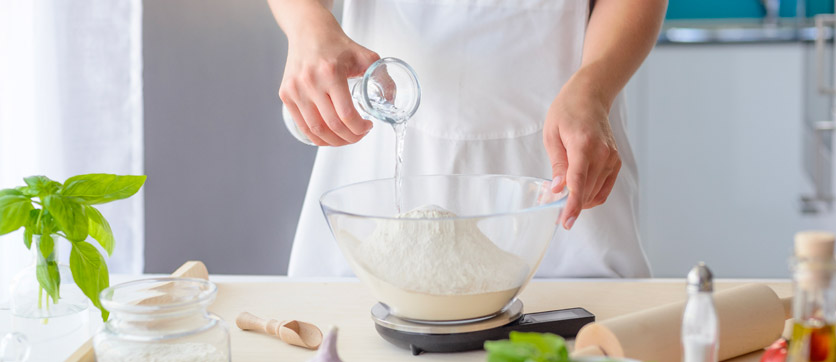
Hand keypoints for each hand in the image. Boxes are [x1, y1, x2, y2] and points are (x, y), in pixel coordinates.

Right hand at [279, 12, 379, 145]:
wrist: (308, 31)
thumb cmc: (336, 44)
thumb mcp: (365, 57)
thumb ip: (382, 78)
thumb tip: (391, 102)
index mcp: (330, 72)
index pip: (346, 114)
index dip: (360, 128)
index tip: (367, 127)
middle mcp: (310, 82)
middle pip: (332, 125)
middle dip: (350, 137)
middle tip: (359, 135)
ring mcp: (295, 89)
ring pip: (316, 130)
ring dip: (334, 141)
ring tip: (346, 138)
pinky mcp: (285, 94)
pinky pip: (302, 126)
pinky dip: (317, 137)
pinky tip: (330, 136)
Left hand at [543, 75, 620, 229]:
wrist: (590, 96)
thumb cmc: (566, 111)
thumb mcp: (552, 135)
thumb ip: (557, 165)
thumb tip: (556, 189)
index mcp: (584, 145)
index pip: (578, 183)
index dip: (572, 205)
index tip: (566, 221)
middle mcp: (602, 154)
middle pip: (586, 191)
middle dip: (570, 206)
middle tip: (553, 211)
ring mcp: (612, 159)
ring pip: (596, 193)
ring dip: (580, 202)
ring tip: (563, 202)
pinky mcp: (615, 162)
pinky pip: (604, 188)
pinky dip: (591, 196)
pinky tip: (578, 195)